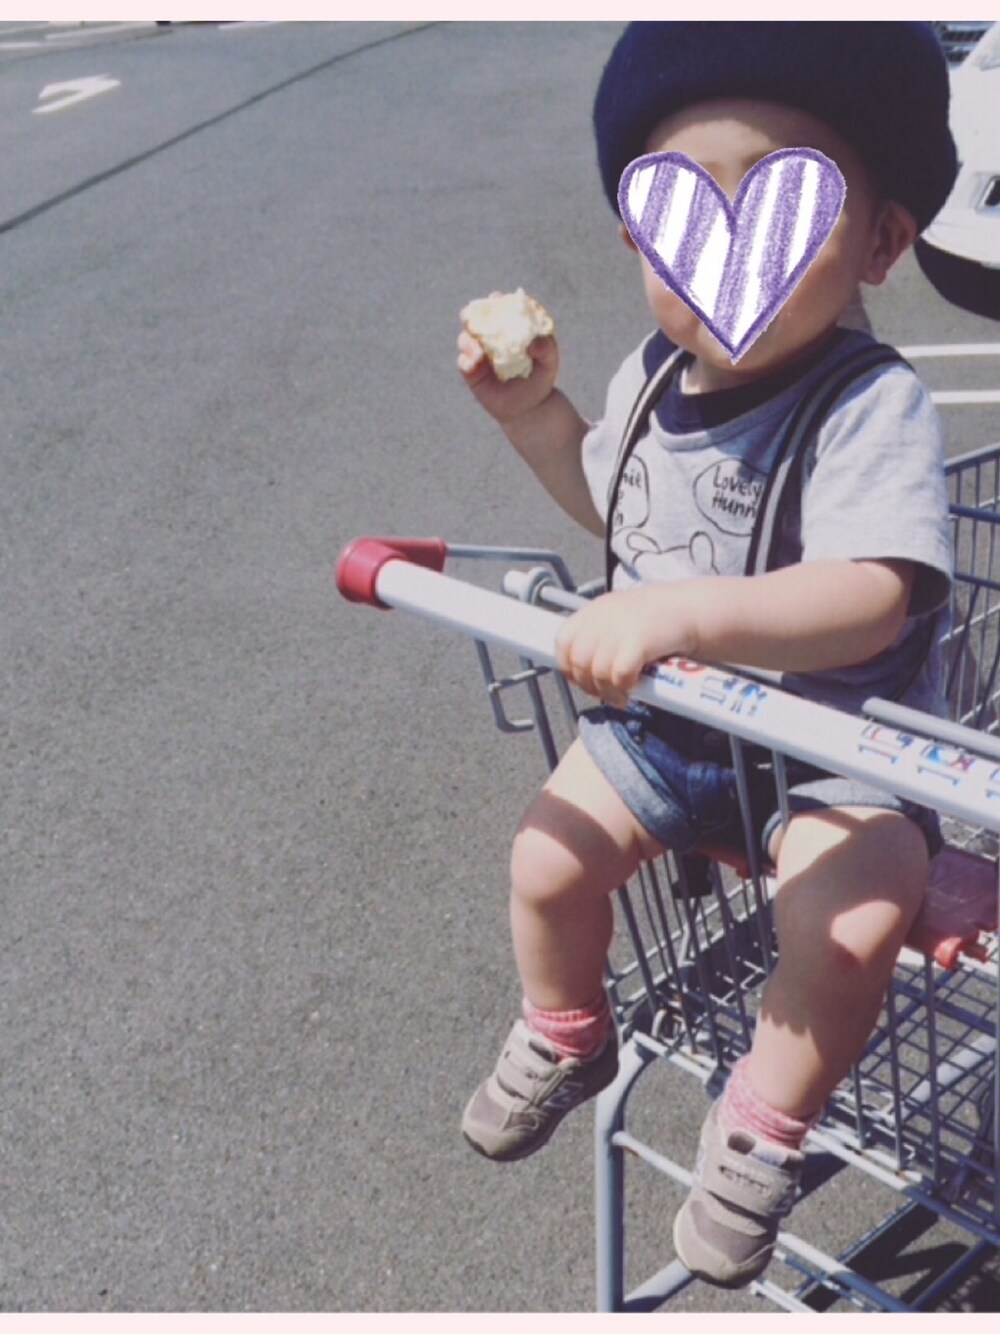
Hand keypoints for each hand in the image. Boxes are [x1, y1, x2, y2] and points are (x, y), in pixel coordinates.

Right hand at [456, 296, 559, 425]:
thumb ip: (546, 348)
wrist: (529, 407)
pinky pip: (463, 362)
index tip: (496, 298)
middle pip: (475, 319)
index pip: (499, 308)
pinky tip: (474, 364)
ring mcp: (478, 353)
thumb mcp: (549, 362)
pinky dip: (467, 361)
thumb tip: (534, 342)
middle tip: (471, 316)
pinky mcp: (471, 371)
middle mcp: (490, 336)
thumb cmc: (540, 378)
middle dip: (471, 314)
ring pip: (465, 339)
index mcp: (508, 326)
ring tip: (479, 353)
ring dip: (469, 341)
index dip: (496, 300)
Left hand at [554, 586, 697, 707]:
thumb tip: (583, 671)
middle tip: (604, 693)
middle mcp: (603, 617)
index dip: (567, 666)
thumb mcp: (623, 619)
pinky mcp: (638, 642)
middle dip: (588, 685)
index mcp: (596, 610)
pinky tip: (633, 690)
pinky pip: (619, 675)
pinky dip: (624, 688)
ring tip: (620, 696)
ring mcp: (620, 629)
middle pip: (578, 661)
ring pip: (597, 673)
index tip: (581, 680)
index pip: (563, 642)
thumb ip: (602, 636)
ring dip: (607, 692)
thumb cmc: (662, 621)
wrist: (695, 610)